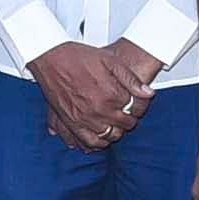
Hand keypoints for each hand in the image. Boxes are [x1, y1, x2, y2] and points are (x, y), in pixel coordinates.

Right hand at [28, 39, 150, 152]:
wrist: (51, 58)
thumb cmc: (78, 57)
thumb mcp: (110, 61)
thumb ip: (130, 79)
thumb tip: (148, 93)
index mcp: (111, 93)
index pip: (135, 108)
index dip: (139, 106)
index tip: (137, 104)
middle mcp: (100, 109)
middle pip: (125, 124)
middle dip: (130, 118)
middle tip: (128, 113)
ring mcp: (85, 118)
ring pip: (110, 135)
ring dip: (117, 131)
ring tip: (116, 124)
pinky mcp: (72, 123)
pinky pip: (89, 141)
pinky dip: (99, 142)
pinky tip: (102, 136)